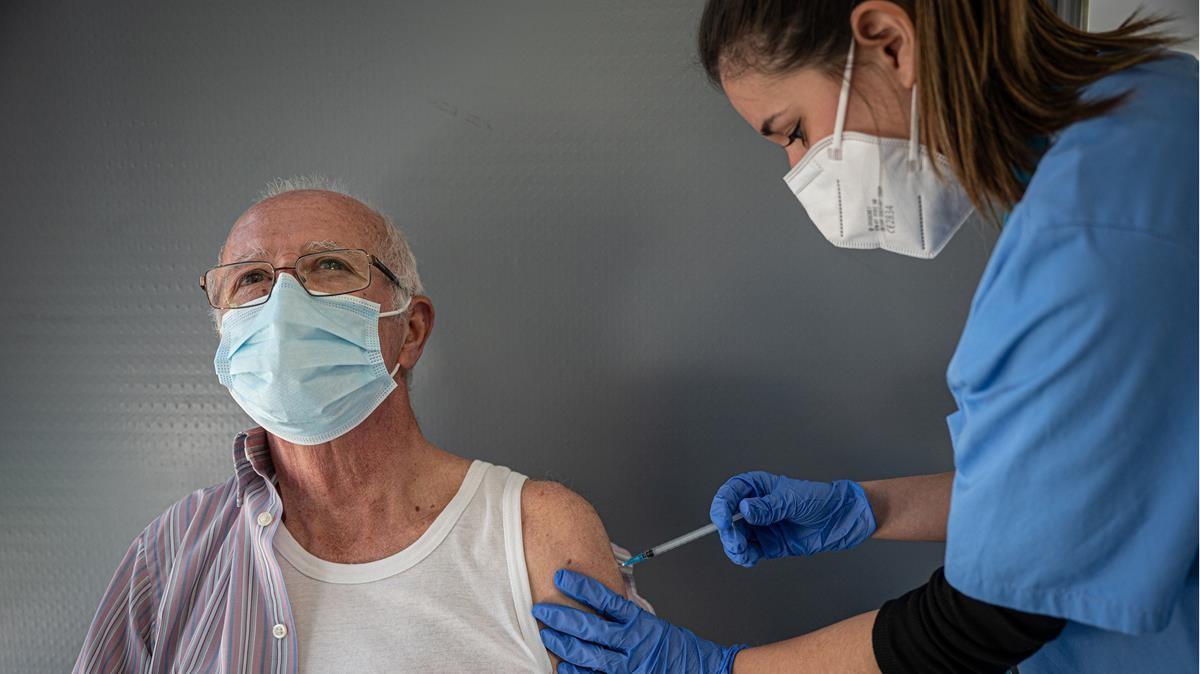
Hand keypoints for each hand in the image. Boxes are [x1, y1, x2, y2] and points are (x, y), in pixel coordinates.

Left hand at [533, 569, 744, 673]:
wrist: (705, 672)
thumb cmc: (679, 650)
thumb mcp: (655, 626)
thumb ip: (628, 618)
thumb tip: (599, 602)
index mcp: (641, 623)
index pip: (606, 599)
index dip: (582, 587)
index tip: (561, 577)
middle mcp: (634, 643)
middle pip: (590, 627)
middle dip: (562, 617)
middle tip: (541, 609)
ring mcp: (629, 666)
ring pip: (589, 654)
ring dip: (564, 644)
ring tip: (547, 634)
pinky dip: (578, 672)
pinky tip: (564, 666)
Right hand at [710, 471, 875, 566]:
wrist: (840, 520)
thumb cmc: (819, 500)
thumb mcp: (793, 500)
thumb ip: (768, 507)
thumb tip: (744, 510)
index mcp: (758, 487)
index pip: (731, 492)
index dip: (722, 505)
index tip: (722, 518)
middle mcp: (755, 507)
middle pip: (728, 517)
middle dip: (727, 530)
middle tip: (735, 539)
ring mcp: (761, 526)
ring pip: (736, 537)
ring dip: (734, 546)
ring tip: (743, 552)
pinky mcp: (768, 544)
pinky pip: (748, 551)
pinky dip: (744, 557)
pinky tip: (749, 559)